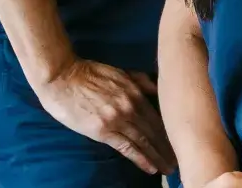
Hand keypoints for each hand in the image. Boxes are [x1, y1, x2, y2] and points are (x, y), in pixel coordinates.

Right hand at [31, 58, 174, 174]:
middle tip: (179, 161)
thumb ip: (139, 80)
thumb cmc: (88, 73)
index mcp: (136, 92)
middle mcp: (131, 106)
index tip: (180, 142)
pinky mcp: (103, 131)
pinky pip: (126, 147)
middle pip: (155, 131)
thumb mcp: (119, 71)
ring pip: (144, 141)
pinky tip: (151, 168)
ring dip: (158, 156)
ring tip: (169, 169)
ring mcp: (118, 119)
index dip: (170, 131)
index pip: (159, 116)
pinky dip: (140, 158)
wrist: (62, 77)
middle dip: (167, 148)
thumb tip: (157, 87)